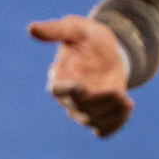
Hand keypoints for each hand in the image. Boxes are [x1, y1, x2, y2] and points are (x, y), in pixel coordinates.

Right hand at [28, 16, 133, 137]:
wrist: (107, 52)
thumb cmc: (87, 39)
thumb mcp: (75, 29)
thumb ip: (56, 30)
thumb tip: (31, 28)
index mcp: (59, 79)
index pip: (58, 90)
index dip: (68, 91)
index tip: (81, 87)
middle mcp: (69, 99)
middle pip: (79, 108)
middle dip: (98, 102)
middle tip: (116, 92)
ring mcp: (83, 110)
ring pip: (93, 120)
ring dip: (111, 114)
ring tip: (126, 101)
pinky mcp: (99, 116)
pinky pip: (104, 129)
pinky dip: (115, 124)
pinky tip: (127, 108)